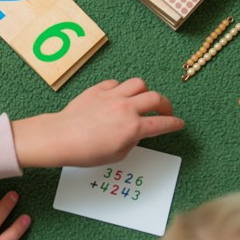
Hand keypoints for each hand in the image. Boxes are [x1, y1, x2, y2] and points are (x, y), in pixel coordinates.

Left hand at [11, 78, 184, 167]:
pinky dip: (121, 89)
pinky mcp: (98, 90)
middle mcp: (126, 108)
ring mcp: (112, 96)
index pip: (163, 123)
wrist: (60, 137)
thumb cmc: (86, 152)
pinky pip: (116, 83)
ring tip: (141, 100)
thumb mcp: (117, 155)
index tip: (179, 123)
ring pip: (139, 84)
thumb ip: (132, 141)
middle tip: (164, 111)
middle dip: (165, 105)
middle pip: (156, 98)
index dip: (174, 124)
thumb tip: (134, 133)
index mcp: (134, 127)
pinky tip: (117, 97)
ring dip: (144, 92)